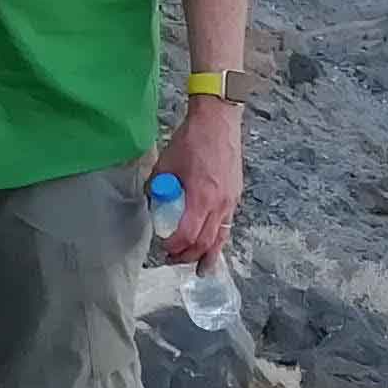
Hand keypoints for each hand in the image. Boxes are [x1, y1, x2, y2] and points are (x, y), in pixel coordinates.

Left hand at [149, 98, 243, 265]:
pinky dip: (217, 240)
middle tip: (172, 257)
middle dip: (187, 255)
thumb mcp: (166, 164)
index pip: (187, 235)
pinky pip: (226, 226)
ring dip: (205, 255)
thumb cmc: (191, 140)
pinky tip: (211, 247)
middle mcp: (219, 203)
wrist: (218, 121)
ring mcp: (230, 201)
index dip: (174, 245)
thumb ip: (159, 187)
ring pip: (219, 238)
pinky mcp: (235, 196)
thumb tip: (152, 203)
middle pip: (204, 243)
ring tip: (195, 266)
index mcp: (201, 196)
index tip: (163, 245)